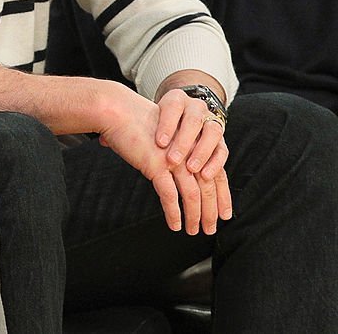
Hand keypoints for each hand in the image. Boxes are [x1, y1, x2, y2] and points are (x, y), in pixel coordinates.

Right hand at [96, 84, 229, 235]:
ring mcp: (173, 158)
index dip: (222, 195)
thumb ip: (174, 149)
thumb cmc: (134, 121)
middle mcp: (188, 151)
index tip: (224, 214)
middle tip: (211, 228)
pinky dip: (173, 213)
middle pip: (208, 186)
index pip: (217, 173)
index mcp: (193, 143)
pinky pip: (169, 195)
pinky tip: (174, 224)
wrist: (116, 110)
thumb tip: (180, 169)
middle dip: (211, 211)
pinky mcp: (156, 165)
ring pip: (192, 194)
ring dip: (195, 216)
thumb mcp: (163, 134)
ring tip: (193, 230)